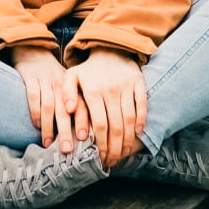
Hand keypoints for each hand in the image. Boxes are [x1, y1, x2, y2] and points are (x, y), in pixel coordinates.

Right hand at [10, 47, 75, 152]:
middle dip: (66, 131)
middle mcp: (61, 83)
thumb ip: (73, 105)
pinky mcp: (30, 76)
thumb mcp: (66, 86)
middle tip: (67, 150)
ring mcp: (45, 79)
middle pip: (65, 110)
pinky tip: (35, 125)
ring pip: (49, 106)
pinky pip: (33, 96)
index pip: (81, 105)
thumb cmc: (52, 77)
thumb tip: (81, 136)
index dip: (82, 122)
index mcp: (73, 86)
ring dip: (48, 127)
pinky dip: (35, 112)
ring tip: (48, 144)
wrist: (34, 50)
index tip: (83, 139)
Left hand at [63, 49, 146, 166]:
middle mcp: (110, 89)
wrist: (110, 48)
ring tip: (124, 154)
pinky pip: (142, 105)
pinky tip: (138, 134)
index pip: (99, 125)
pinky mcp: (138, 82)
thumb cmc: (89, 70)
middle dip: (115, 148)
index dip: (101, 144)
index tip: (101, 158)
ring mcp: (126, 86)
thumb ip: (66, 93)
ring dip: (128, 140)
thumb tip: (68, 110)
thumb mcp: (72, 76)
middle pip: (115, 126)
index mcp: (92, 91)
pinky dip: (141, 121)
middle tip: (113, 161)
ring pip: (129, 120)